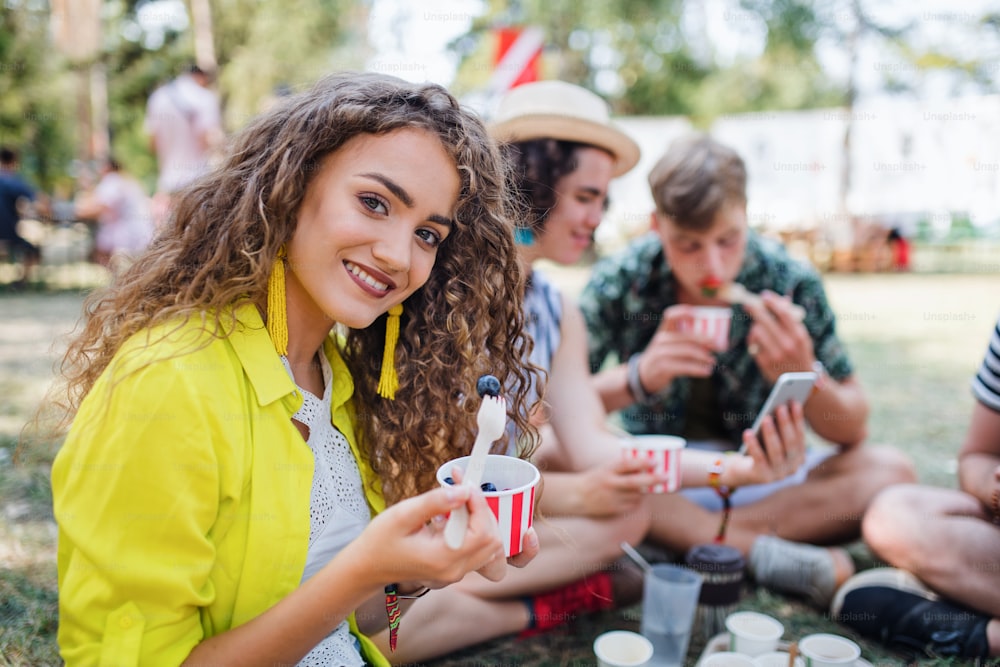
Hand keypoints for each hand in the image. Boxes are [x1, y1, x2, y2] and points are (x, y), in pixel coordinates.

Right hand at [352, 484, 503, 589]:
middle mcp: (454, 571)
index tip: (466, 483)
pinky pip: (477, 549)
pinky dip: (473, 529)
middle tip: (462, 488)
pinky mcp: (453, 570)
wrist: (367, 567)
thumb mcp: (403, 515)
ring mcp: (455, 573)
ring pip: (488, 546)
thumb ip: (435, 502)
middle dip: (482, 510)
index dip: (480, 504)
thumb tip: (464, 491)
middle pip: (492, 540)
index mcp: (443, 559)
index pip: (482, 532)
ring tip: (458, 502)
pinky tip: (452, 517)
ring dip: (480, 519)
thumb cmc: (380, 541)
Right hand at [577, 457, 663, 516]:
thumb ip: (624, 466)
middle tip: (666, 476)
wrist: (577, 496)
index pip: (625, 464)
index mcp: (607, 470)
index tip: (654, 460)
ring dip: (645, 490)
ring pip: (636, 494)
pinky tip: (634, 495)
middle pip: (634, 482)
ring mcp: (611, 498)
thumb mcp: (606, 468)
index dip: (641, 462)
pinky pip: (632, 504)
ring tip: (648, 484)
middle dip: (652, 479)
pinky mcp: (614, 509)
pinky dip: (637, 500)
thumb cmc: (597, 478)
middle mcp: (609, 484)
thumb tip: (648, 462)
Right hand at [636, 305, 717, 394]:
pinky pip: (683, 366)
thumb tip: (714, 342)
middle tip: (719, 346)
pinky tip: (707, 371)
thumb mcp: (670, 345)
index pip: (670, 315)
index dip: (682, 312)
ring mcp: (660, 353)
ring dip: (703, 356)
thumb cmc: (664, 357)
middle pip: (686, 336)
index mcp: (663, 330)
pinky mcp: (662, 367)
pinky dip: (697, 369)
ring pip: (686, 351)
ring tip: (713, 361)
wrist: (644, 375)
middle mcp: (661, 339)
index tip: (696, 314)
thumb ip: (687, 341)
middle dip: (705, 340)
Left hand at [727, 401, 806, 485]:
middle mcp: (793, 467)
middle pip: (790, 443)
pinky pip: (759, 459)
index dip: (798, 419)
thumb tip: (780, 407)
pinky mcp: (763, 477)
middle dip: (786, 424)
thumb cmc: (760, 450)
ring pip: (776, 451)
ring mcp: (779, 474)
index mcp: (799, 457)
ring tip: (766, 418)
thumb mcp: (770, 440)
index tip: (794, 403)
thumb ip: (777, 428)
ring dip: (771, 433)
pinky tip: (748, 432)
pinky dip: (753, 445)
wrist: (743, 473)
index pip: (800, 436)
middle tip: (780, 407)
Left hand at [744, 291, 814, 383]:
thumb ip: (791, 319)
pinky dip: (753, 339)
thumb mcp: (801, 336)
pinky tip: (758, 340)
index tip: (765, 295)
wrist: (802, 380)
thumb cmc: (800, 352)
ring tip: (759, 328)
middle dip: (755, 310)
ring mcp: (775, 354)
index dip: (772, 302)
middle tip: (748, 304)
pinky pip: (752, 344)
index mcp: (799, 336)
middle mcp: (787, 345)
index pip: (783, 313)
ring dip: (755, 327)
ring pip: (756, 331)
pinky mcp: (764, 362)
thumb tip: (782, 299)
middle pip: (766, 320)